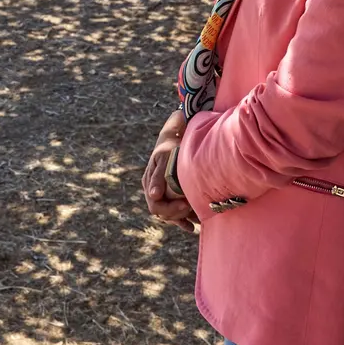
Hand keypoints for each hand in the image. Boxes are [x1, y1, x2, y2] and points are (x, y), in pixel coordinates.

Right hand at [143, 111, 197, 230]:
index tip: (162, 195)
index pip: (153, 183)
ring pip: (163, 212)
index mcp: (154, 169)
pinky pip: (170, 215)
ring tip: (191, 220)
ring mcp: (157, 193)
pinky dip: (180, 221)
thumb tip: (179, 117)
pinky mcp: (167, 200)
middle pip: (156, 204)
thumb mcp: (173, 133)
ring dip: (176, 217)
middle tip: (186, 208)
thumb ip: (175, 126)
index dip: (157, 188)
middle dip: (171, 209)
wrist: (172, 146)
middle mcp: (152, 183)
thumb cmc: (173, 141)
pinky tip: (190, 228)